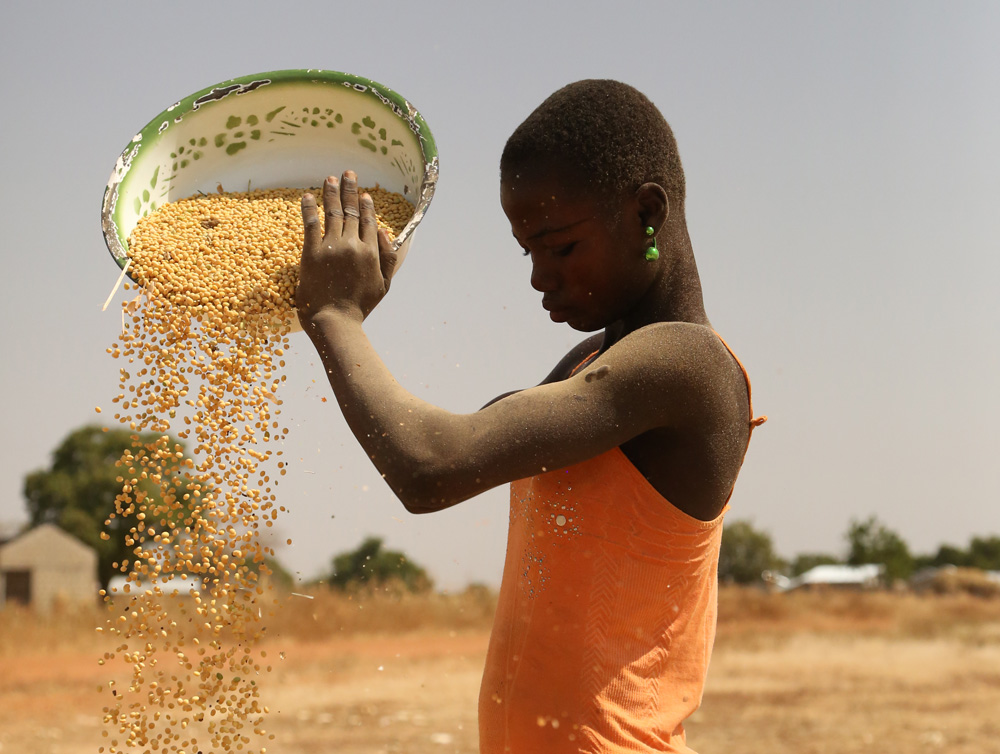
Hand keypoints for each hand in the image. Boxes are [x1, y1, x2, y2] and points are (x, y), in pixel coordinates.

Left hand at [297, 170, 396, 326]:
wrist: (334, 321)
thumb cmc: (360, 307)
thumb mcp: (384, 285)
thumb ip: (389, 257)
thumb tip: (385, 232)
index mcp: (371, 252)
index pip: (369, 221)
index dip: (366, 206)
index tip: (364, 194)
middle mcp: (353, 245)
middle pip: (352, 212)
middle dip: (349, 190)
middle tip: (347, 173)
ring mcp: (331, 247)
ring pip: (333, 213)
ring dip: (331, 193)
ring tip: (330, 178)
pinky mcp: (311, 253)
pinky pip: (311, 224)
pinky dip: (310, 208)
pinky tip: (308, 195)